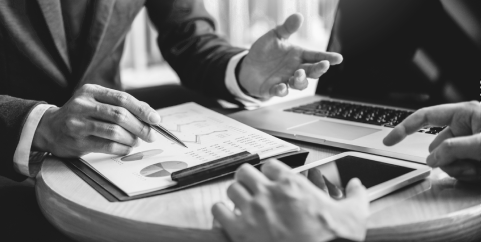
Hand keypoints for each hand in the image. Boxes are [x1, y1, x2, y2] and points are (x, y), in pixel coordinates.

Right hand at [32, 84, 160, 156]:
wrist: (48, 128)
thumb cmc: (81, 115)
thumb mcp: (96, 102)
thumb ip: (120, 105)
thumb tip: (150, 114)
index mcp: (91, 91)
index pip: (123, 98)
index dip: (142, 109)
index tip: (156, 120)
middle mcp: (83, 104)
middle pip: (120, 115)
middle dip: (140, 127)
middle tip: (151, 136)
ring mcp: (78, 123)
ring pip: (114, 131)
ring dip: (131, 138)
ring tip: (137, 142)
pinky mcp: (77, 141)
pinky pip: (107, 145)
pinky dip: (122, 148)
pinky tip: (127, 148)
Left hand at [212, 159, 368, 241]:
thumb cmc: (332, 240)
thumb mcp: (354, 215)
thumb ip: (356, 195)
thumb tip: (358, 185)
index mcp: (292, 184)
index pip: (269, 164)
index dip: (269, 172)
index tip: (271, 180)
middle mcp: (269, 193)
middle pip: (244, 171)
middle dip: (247, 179)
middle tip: (251, 188)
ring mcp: (253, 210)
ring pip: (231, 189)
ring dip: (235, 196)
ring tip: (241, 204)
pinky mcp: (240, 231)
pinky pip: (219, 212)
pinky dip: (221, 214)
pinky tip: (228, 219)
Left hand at [238, 13, 342, 98]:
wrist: (247, 66)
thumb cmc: (264, 51)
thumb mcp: (274, 36)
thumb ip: (286, 28)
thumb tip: (298, 16)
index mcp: (298, 55)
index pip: (315, 56)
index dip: (327, 57)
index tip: (338, 58)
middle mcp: (295, 69)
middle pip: (312, 71)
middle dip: (319, 69)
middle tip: (323, 66)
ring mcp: (286, 80)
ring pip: (300, 84)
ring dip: (301, 80)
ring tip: (297, 74)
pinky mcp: (273, 89)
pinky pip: (280, 92)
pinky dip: (282, 90)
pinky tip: (282, 87)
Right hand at [383, 101, 480, 181]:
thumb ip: (452, 149)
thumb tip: (432, 159)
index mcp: (464, 114)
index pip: (426, 117)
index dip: (405, 128)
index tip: (389, 141)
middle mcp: (465, 128)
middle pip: (436, 147)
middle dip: (447, 159)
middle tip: (468, 163)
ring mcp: (469, 145)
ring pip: (445, 162)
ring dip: (459, 170)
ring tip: (478, 168)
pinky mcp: (474, 159)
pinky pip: (458, 171)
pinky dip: (467, 175)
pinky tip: (480, 172)